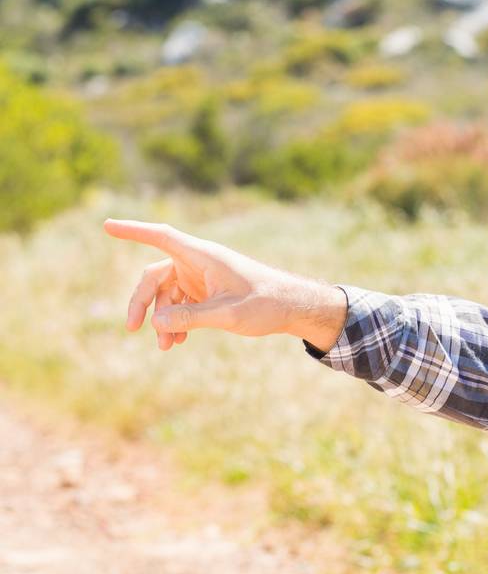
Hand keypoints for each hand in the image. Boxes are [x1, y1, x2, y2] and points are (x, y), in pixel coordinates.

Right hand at [104, 219, 347, 351]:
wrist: (295, 308)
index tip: (106, 226)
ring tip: (166, 347)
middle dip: (143, 302)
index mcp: (203, 256)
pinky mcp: (208, 292)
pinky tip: (176, 341)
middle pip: (156, 277)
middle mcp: (199, 263)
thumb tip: (155, 322)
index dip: (133, 231)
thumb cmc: (267, 303)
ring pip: (168, 295)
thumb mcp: (228, 314)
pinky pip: (181, 304)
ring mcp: (202, 277)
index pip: (161, 236)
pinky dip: (176, 321)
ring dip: (163, 319)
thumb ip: (191, 317)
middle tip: (133, 328)